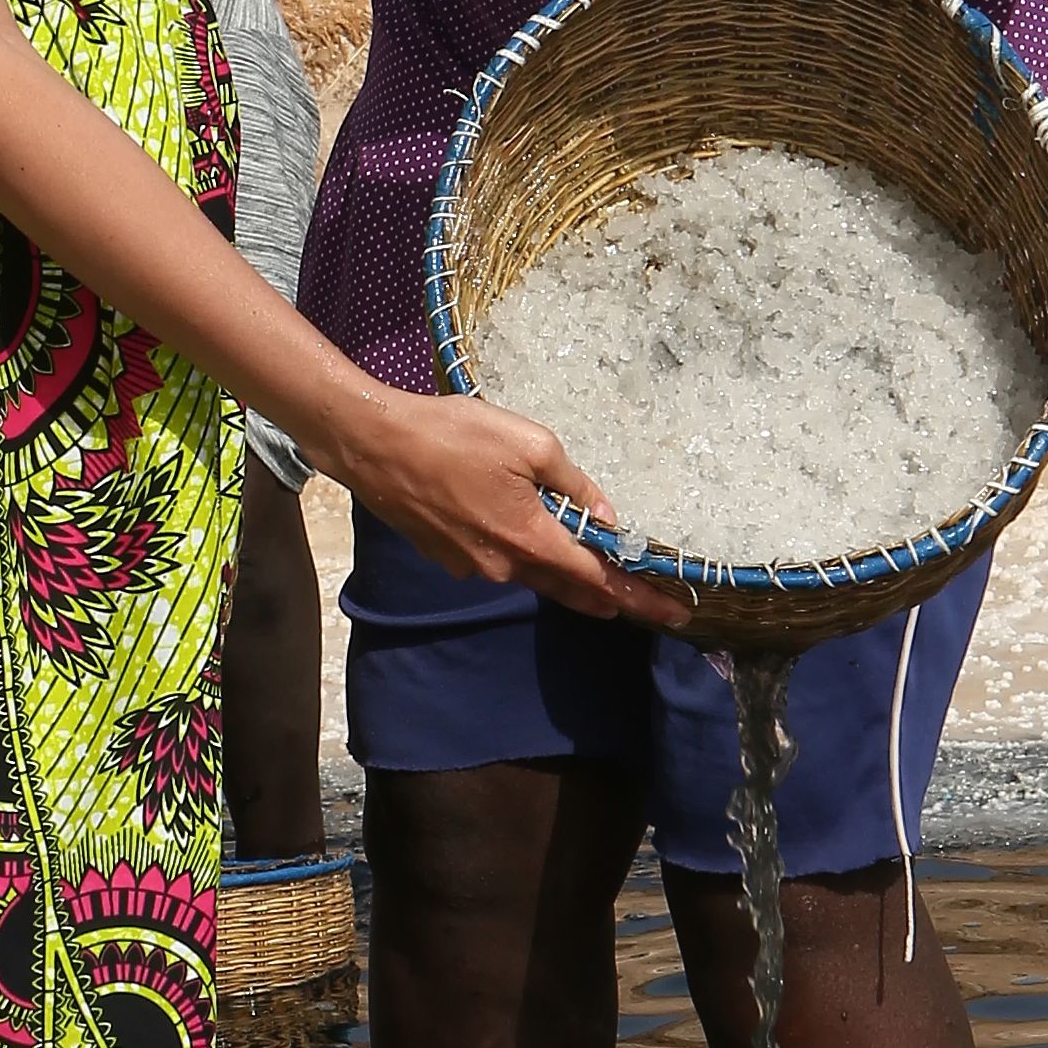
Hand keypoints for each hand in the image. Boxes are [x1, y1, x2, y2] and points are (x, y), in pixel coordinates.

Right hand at [339, 376, 679, 625]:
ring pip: (531, 575)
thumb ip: (572, 483)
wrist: (373, 444)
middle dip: (608, 598)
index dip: (638, 597)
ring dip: (562, 574)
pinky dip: (519, 553)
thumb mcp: (529, 443)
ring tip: (591, 567)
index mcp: (530, 537)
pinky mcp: (446, 558)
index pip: (597, 578)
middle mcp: (504, 564)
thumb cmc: (452, 434)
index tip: (674, 614)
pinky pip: (497, 561)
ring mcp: (471, 567)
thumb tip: (603, 515)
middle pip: (568, 590)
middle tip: (645, 605)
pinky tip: (518, 530)